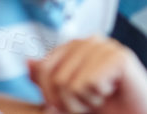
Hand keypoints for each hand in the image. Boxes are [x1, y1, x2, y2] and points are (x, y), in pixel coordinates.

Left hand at [28, 37, 146, 113]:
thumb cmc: (105, 107)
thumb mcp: (67, 96)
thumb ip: (47, 79)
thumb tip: (28, 62)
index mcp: (77, 45)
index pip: (43, 68)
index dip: (52, 96)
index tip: (74, 101)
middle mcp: (91, 40)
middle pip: (54, 78)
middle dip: (68, 102)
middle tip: (91, 101)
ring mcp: (106, 46)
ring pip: (69, 82)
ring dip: (83, 102)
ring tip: (101, 96)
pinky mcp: (118, 56)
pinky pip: (87, 83)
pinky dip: (96, 97)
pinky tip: (112, 92)